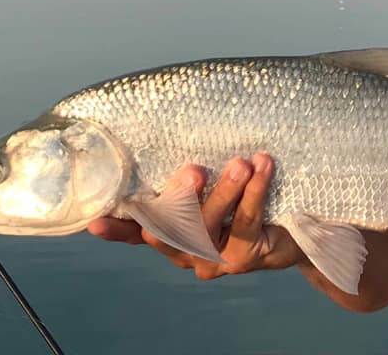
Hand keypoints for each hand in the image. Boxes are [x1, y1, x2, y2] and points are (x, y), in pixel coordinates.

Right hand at [87, 154, 305, 279]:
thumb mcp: (212, 183)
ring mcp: (212, 259)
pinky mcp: (243, 258)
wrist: (292, 229)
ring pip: (208, 226)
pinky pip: (245, 221)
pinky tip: (262, 168)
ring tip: (240, 164)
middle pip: (170, 230)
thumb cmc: (243, 197)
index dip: (115, 230)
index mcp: (170, 232)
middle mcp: (185, 251)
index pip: (134, 232)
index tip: (96, 223)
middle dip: (180, 198)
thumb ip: (189, 173)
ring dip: (224, 191)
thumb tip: (171, 128)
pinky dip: (254, 191)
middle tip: (195, 169)